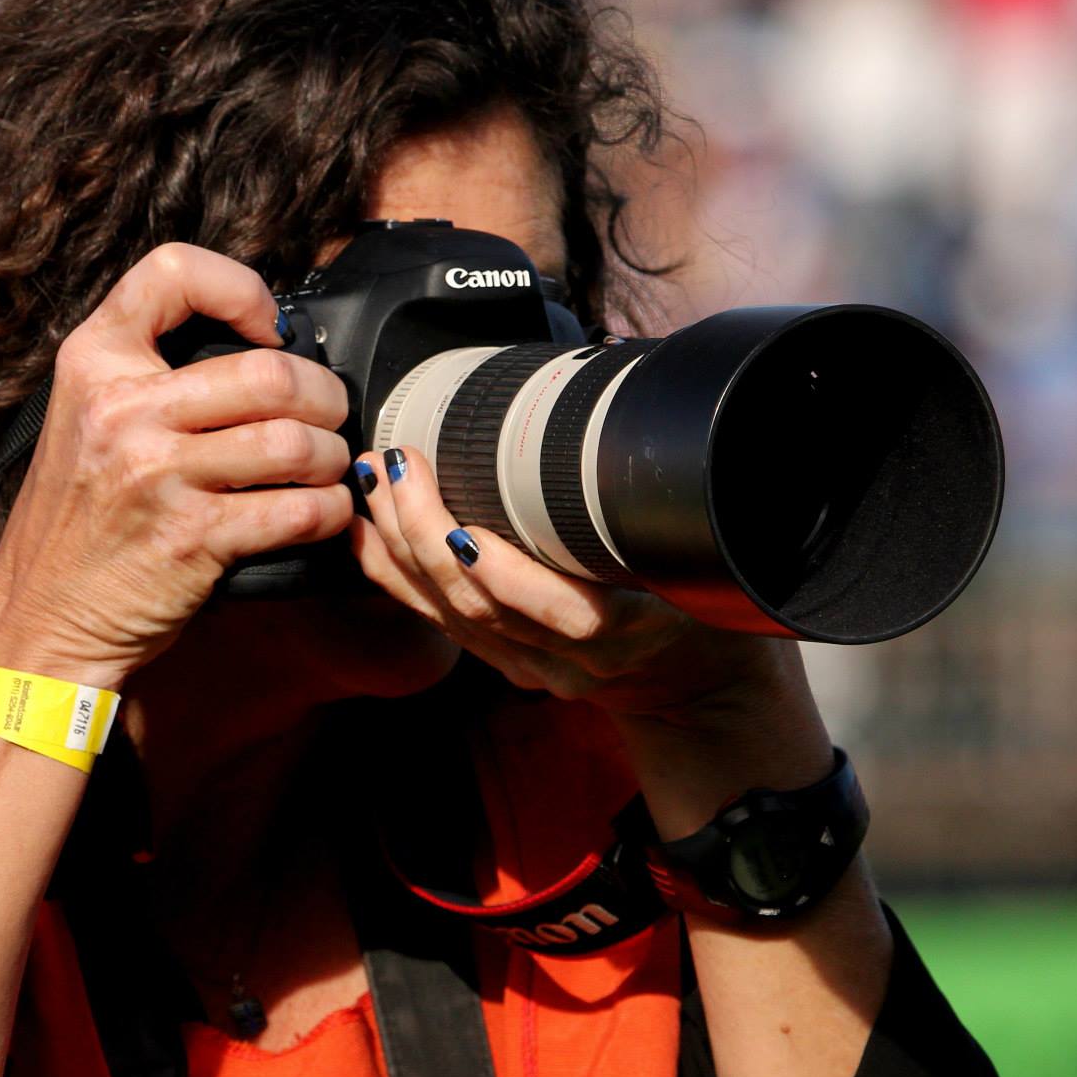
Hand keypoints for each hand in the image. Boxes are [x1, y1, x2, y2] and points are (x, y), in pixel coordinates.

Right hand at [0, 244, 353, 687]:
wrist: (41, 619)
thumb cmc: (78, 523)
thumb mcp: (85, 420)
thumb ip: (150, 375)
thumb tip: (258, 346)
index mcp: (93, 364)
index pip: (173, 273)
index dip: (242, 288)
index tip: (270, 328)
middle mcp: (122, 410)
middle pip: (270, 371)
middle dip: (323, 394)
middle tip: (329, 412)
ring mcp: (156, 474)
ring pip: (296, 441)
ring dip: (332, 457)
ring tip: (326, 467)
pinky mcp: (192, 539)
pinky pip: (298, 511)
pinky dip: (329, 513)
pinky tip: (322, 513)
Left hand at [347, 444, 804, 724]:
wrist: (700, 690)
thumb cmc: (707, 604)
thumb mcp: (708, 554)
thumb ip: (662, 498)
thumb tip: (624, 387)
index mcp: (636, 628)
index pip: (565, 614)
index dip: (508, 578)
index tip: (464, 528)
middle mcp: (574, 658)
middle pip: (482, 607)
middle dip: (426, 537)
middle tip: (399, 466)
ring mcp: (535, 667)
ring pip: (451, 615)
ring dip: (400, 548)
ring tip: (375, 482)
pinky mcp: (509, 665)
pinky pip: (443, 624)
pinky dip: (397, 579)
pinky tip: (368, 536)